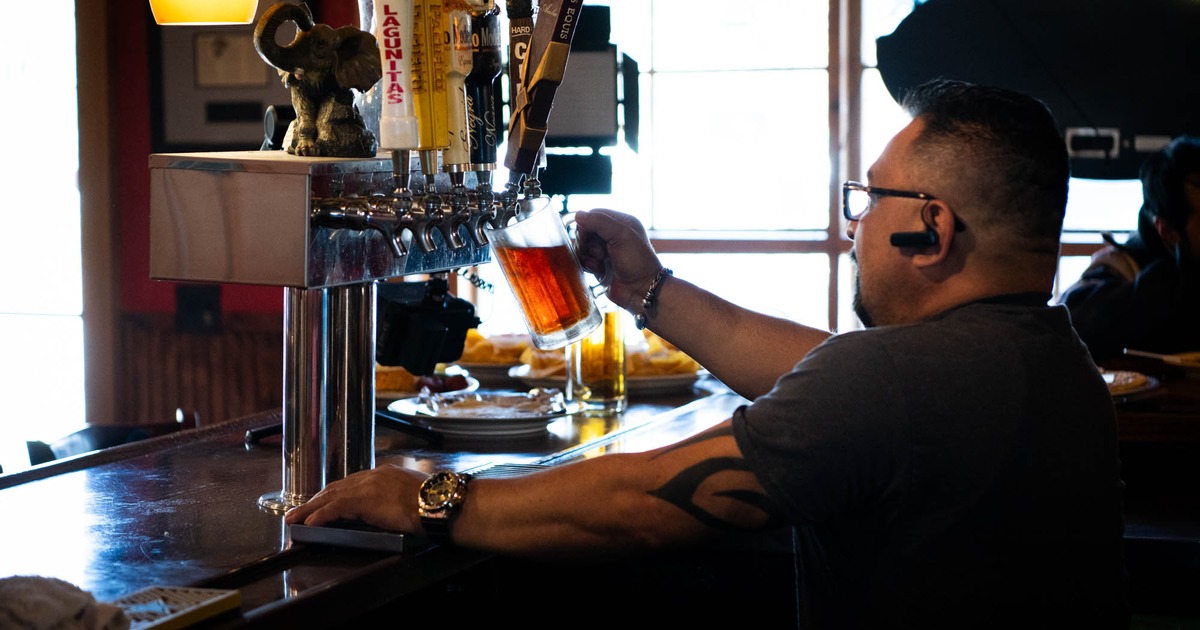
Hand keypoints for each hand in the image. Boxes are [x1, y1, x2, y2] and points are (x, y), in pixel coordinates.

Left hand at [283, 464, 426, 532]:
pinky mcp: (364, 500)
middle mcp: (373, 476)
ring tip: (294, 518)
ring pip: (330, 496)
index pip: (351, 483)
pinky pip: (335, 508)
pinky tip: (308, 523)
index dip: (333, 494)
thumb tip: (388, 508)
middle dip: (315, 500)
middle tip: (298, 511)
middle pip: (336, 488)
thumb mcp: (410, 495)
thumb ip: (394, 497)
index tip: (321, 501)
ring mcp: (367, 486)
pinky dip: (320, 515)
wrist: (437, 503)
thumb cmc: (431, 503)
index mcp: (383, 474)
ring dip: (310, 508)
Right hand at [573, 209, 662, 312]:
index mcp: (621, 223)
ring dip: (588, 255)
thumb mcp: (622, 235)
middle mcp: (613, 235)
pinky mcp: (599, 266)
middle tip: (601, 252)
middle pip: (585, 231)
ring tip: (601, 262)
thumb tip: (577, 215)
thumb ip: (599, 222)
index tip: (589, 236)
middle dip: (587, 242)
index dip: (587, 224)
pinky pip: (584, 260)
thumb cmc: (637, 262)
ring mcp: (605, 251)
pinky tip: (598, 270)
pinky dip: (588, 265)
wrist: (642, 291)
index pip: (594, 214)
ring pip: (582, 246)